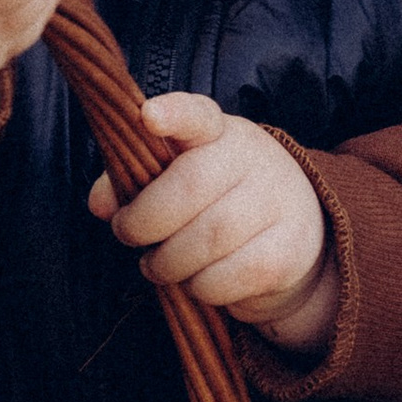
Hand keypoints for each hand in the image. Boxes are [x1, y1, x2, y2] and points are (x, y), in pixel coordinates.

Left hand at [89, 94, 337, 356]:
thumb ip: (133, 182)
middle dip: (144, 220)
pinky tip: (198, 280)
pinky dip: (199, 287)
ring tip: (159, 265)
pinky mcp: (287, 253)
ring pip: (206, 240)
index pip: (197, 115)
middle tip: (128, 234)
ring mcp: (276, 204)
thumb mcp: (180, 178)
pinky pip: (226, 278)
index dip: (173, 114)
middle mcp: (254, 160)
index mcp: (219, 133)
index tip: (148, 117)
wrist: (300, 236)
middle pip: (190, 186)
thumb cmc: (221, 201)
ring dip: (167, 262)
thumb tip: (100, 202)